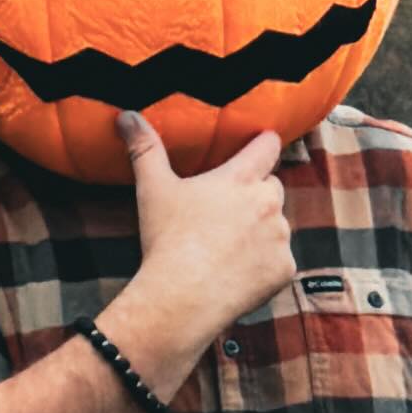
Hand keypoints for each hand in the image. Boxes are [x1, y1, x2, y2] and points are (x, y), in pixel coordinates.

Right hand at [112, 112, 293, 380]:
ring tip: (227, 248)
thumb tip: (126, 115)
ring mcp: (280, 237)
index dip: (264, 143)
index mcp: (241, 179)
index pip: (268, 145)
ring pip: (277, 226)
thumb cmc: (167, 240)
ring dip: (261, 232)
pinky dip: (264, 267)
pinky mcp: (284, 269)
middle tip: (225, 212)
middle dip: (255, 194)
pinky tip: (237, 275)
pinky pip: (279, 263)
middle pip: (272, 187)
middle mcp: (268, 203)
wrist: (182, 297)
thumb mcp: (153, 188)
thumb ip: (144, 148)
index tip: (260, 144)